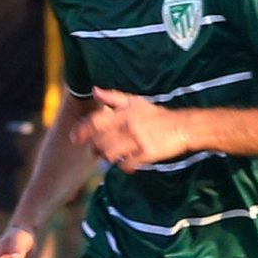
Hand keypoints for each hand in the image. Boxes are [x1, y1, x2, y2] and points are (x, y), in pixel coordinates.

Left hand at [73, 88, 189, 171]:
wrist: (183, 126)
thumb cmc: (156, 115)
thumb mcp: (135, 102)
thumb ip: (113, 97)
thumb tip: (94, 90)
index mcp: (124, 113)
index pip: (96, 122)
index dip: (82, 131)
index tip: (74, 138)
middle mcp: (129, 126)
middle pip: (100, 142)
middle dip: (96, 148)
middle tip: (98, 150)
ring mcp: (138, 141)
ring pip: (110, 155)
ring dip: (108, 158)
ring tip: (113, 156)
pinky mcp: (147, 153)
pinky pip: (127, 164)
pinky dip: (124, 167)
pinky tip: (127, 164)